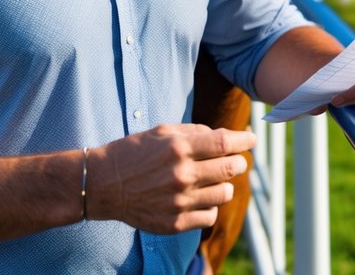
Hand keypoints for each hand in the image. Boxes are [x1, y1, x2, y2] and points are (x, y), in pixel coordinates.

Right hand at [87, 124, 254, 233]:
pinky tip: (200, 199)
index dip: (245, 139)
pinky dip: (210, 206)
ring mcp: (179, 201)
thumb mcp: (161, 131)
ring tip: (214, 180)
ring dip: (225, 185)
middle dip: (239, 162)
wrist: (102, 184)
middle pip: (231, 168)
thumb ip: (195, 132)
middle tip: (235, 160)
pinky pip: (210, 216)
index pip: (225, 142)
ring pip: (225, 193)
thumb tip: (224, 136)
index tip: (251, 139)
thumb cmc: (133, 152)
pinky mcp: (175, 223)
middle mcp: (181, 174)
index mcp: (178, 148)